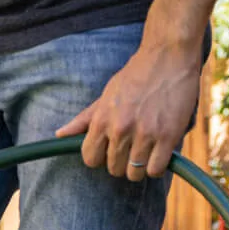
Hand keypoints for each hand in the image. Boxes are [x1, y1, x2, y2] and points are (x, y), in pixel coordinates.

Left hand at [56, 41, 200, 181]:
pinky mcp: (168, 136)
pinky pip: (155, 170)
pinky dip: (157, 167)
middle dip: (122, 163)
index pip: (90, 159)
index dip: (100, 158)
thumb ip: (84, 119)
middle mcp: (120, 129)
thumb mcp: (106, 95)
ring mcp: (144, 134)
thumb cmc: (136, 75)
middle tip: (132, 148)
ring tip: (146, 151)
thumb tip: (60, 134)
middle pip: (113, 169)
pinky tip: (159, 153)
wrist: (168, 55)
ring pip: (134, 173)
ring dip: (140, 167)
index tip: (110, 150)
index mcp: (102, 120)